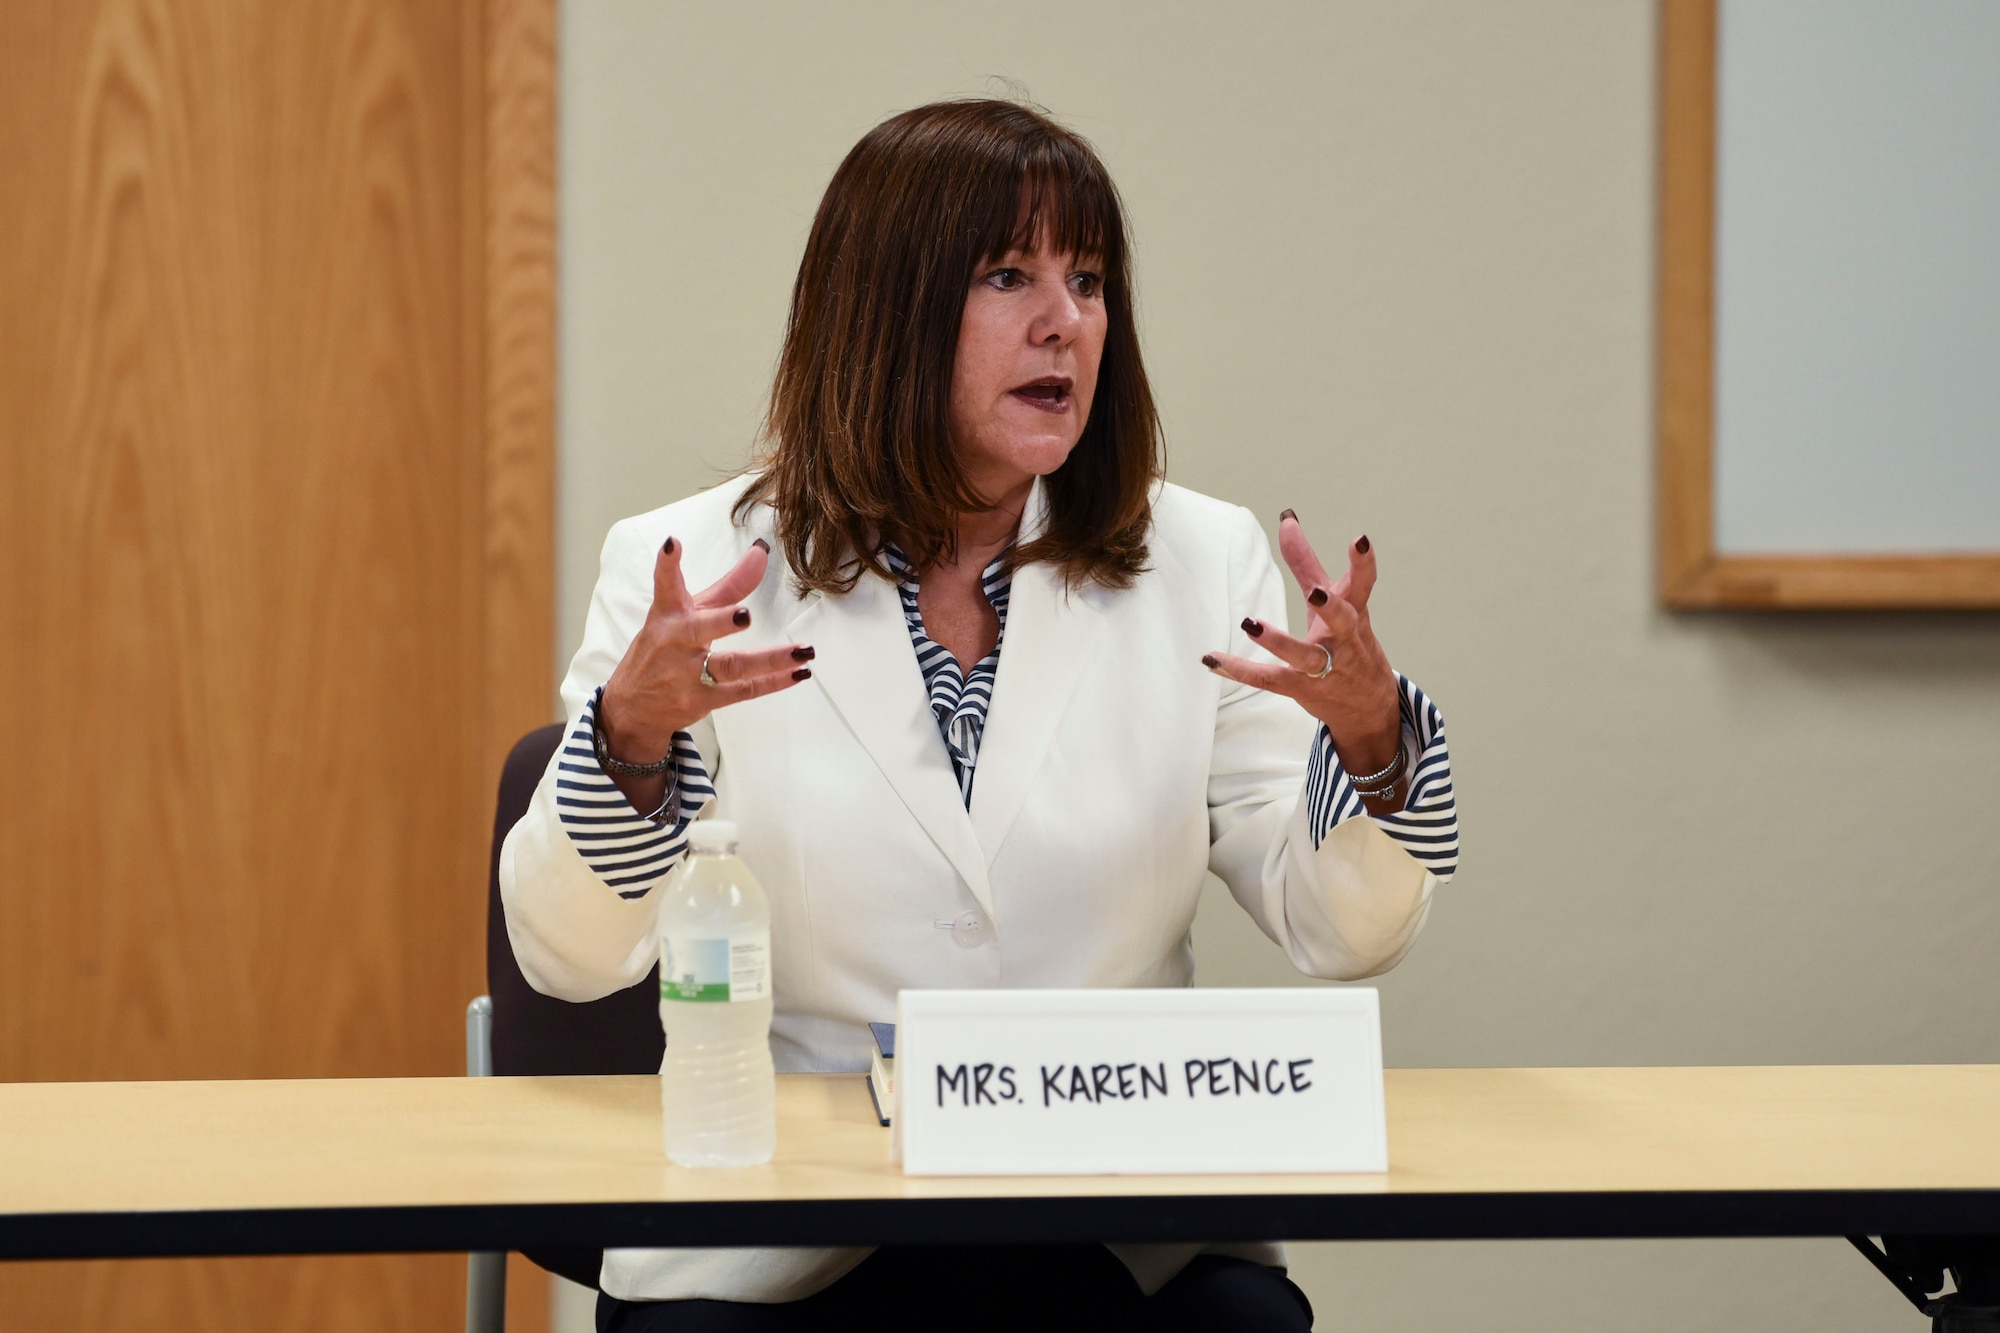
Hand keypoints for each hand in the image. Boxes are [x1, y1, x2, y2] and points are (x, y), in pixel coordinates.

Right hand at [598, 536, 813, 779]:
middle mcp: (676, 643)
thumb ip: (729, 585)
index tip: (672, 545)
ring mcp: (688, 675)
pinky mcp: (702, 701)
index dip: (668, 566)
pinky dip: (773, 682)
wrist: (634, 707)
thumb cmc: (664, 650)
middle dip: (721, 622)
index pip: (666, 586)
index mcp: (668, 615)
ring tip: (803, 652)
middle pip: (700, 630)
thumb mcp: (688, 613)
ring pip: (732, 666)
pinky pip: (744, 691)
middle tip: (744, 615)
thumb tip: (761, 553)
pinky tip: (798, 673)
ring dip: (770, 659)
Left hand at [1203, 511, 1401, 777]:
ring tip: (1252, 624)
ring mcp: (1326, 668)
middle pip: (1343, 621)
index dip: (1363, 562)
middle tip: (1316, 592)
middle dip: (1331, 607)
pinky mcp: (1303, 689)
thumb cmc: (1349, 642)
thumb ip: (1307, 563)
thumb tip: (1286, 518)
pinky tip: (1212, 659)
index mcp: (1354, 613)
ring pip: (1306, 657)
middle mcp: (1344, 640)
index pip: (1361, 585)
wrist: (1370, 707)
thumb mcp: (1335, 603)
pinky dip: (1240, 670)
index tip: (1360, 540)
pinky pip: (1270, 680)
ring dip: (1281, 642)